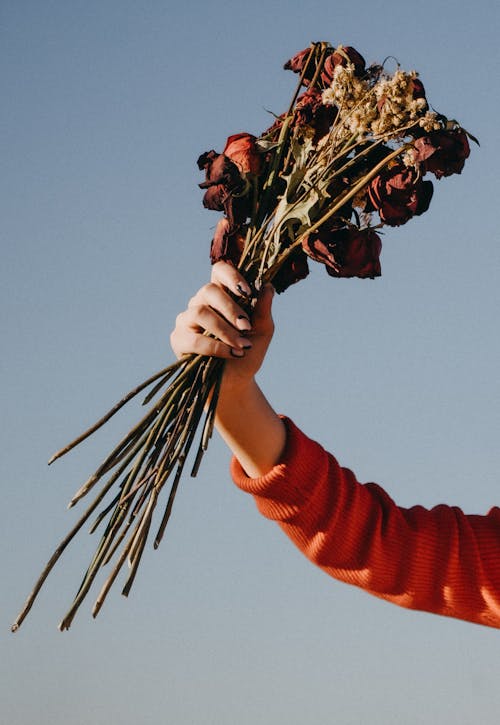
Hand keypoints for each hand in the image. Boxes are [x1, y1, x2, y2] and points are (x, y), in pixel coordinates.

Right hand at [170, 261, 274, 391]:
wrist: (236, 382)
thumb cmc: (248, 353)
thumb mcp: (262, 332)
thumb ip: (263, 310)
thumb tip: (268, 286)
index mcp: (220, 296)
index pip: (219, 271)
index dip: (231, 275)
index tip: (248, 291)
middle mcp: (200, 303)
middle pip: (209, 291)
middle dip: (231, 309)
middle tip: (247, 327)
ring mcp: (186, 320)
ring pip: (200, 312)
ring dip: (225, 330)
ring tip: (242, 346)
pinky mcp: (178, 340)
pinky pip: (194, 338)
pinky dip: (216, 346)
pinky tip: (231, 354)